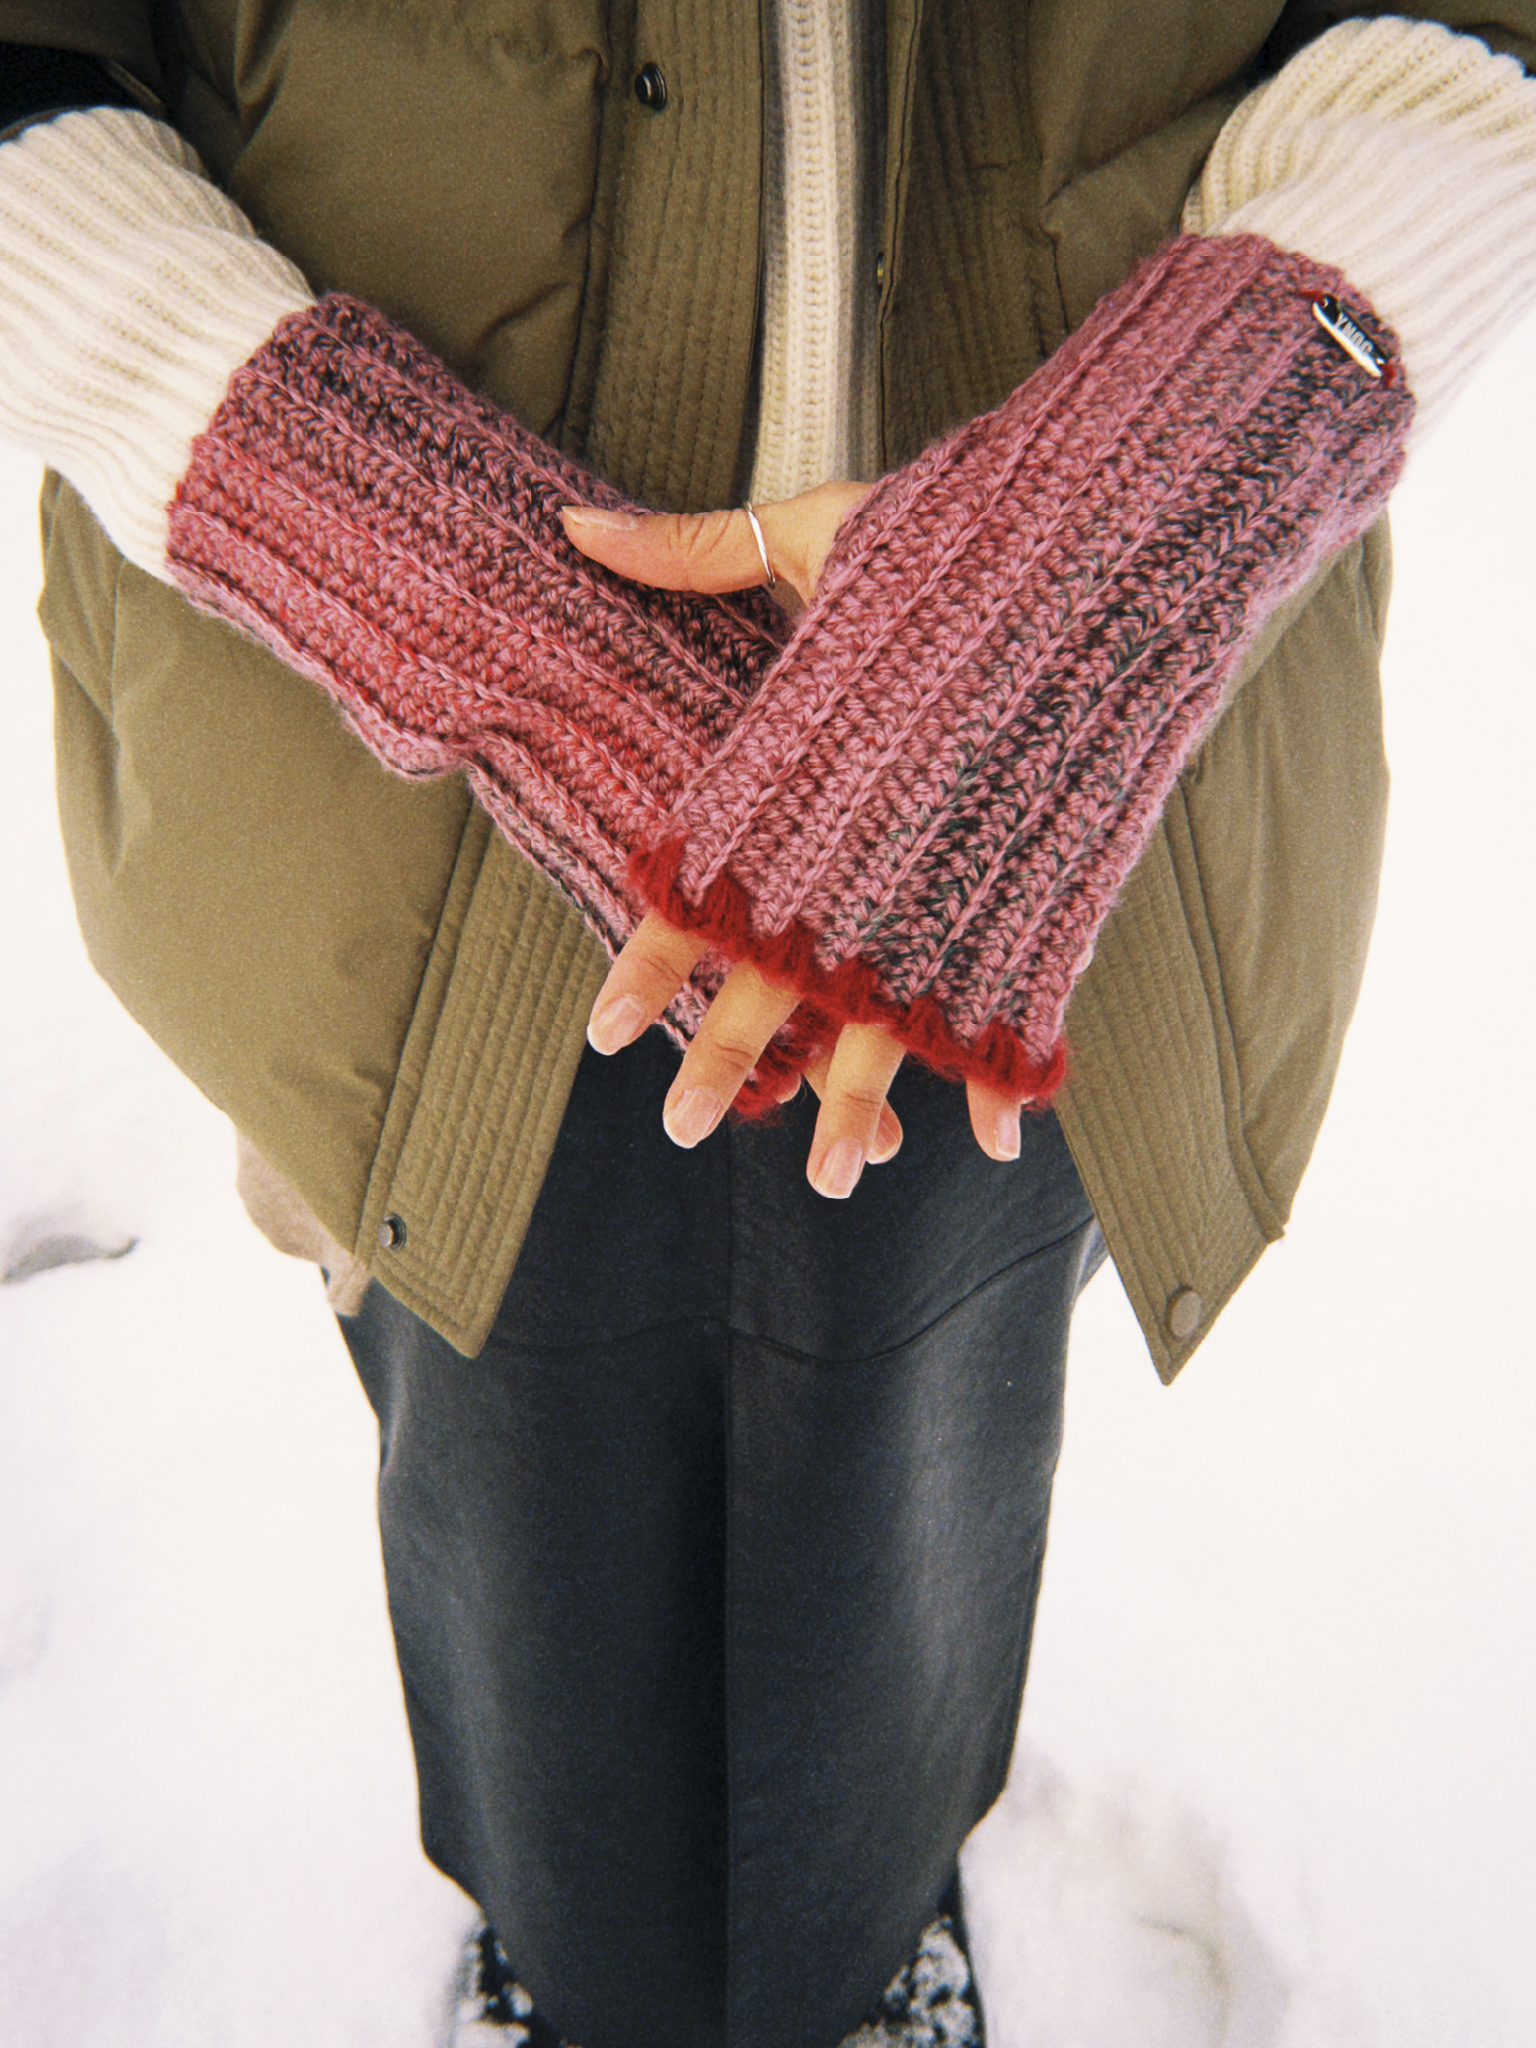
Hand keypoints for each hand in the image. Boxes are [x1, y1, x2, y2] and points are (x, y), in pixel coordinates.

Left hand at [563, 489, 1035, 1195]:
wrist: (1120, 533)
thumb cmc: (962, 529)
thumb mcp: (818, 527)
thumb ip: (695, 548)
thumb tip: (568, 518)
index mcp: (808, 762)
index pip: (705, 884)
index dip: (652, 960)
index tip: (604, 1032)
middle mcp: (872, 837)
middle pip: (784, 977)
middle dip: (730, 1055)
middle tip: (677, 1128)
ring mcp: (960, 871)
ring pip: (895, 1016)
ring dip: (861, 1102)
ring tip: (836, 1177)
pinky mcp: (1046, 883)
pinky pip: (1016, 999)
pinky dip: (1009, 1075)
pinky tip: (999, 1142)